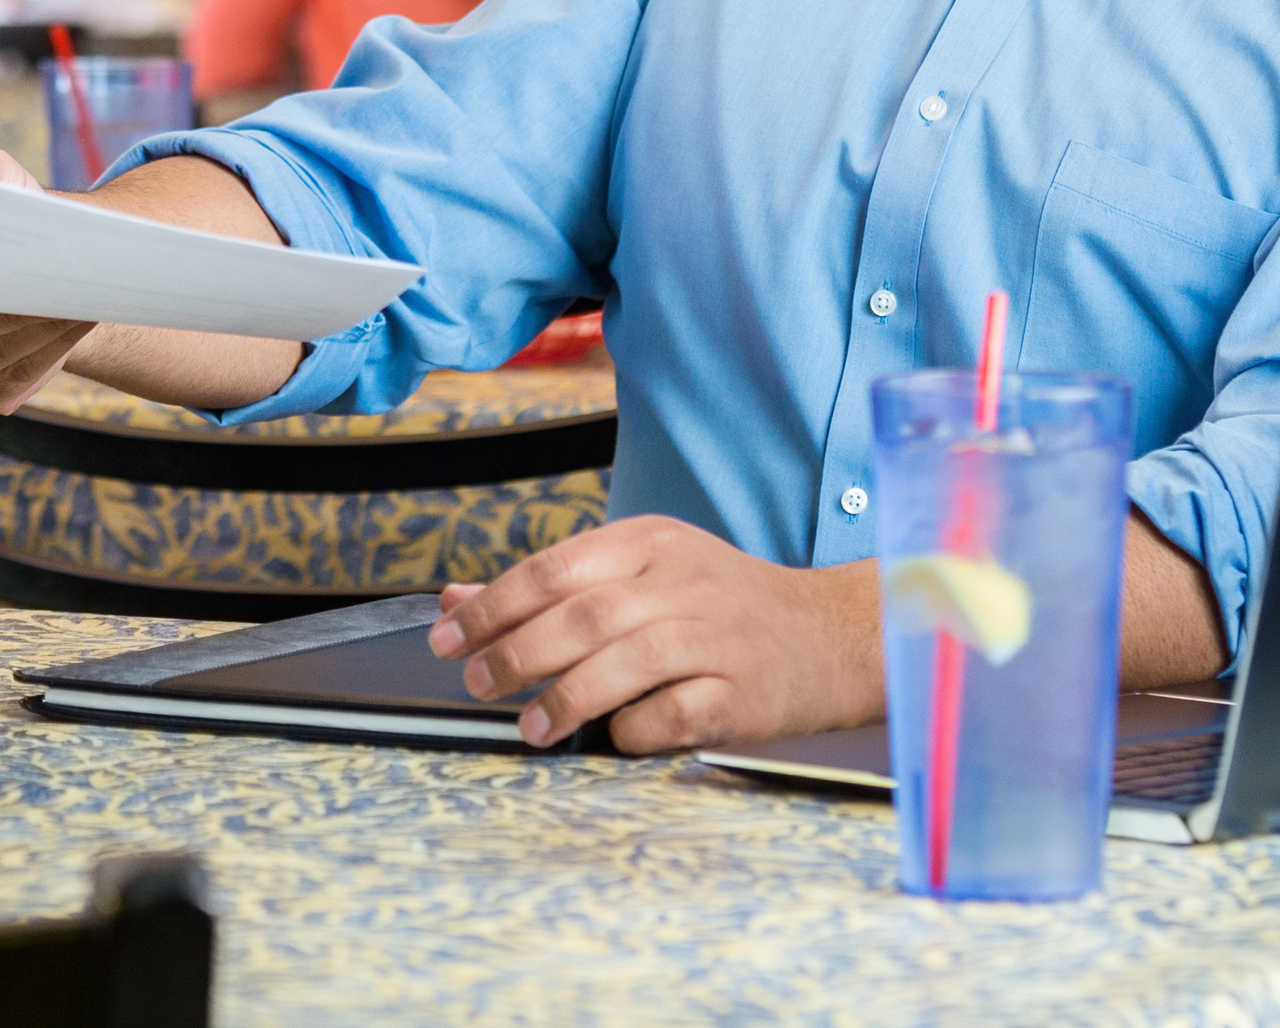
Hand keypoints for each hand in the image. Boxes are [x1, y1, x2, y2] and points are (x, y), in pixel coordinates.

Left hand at [426, 516, 882, 755]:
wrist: (832, 635)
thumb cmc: (721, 606)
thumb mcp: (640, 574)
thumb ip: (551, 587)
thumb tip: (456, 601)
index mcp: (650, 542)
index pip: (554, 567)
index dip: (492, 605)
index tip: (447, 638)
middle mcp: (682, 582)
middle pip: (583, 614)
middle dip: (517, 653)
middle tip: (478, 684)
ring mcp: (716, 636)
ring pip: (625, 660)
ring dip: (566, 697)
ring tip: (531, 727)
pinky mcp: (743, 692)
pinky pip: (676, 712)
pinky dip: (637, 727)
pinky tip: (614, 736)